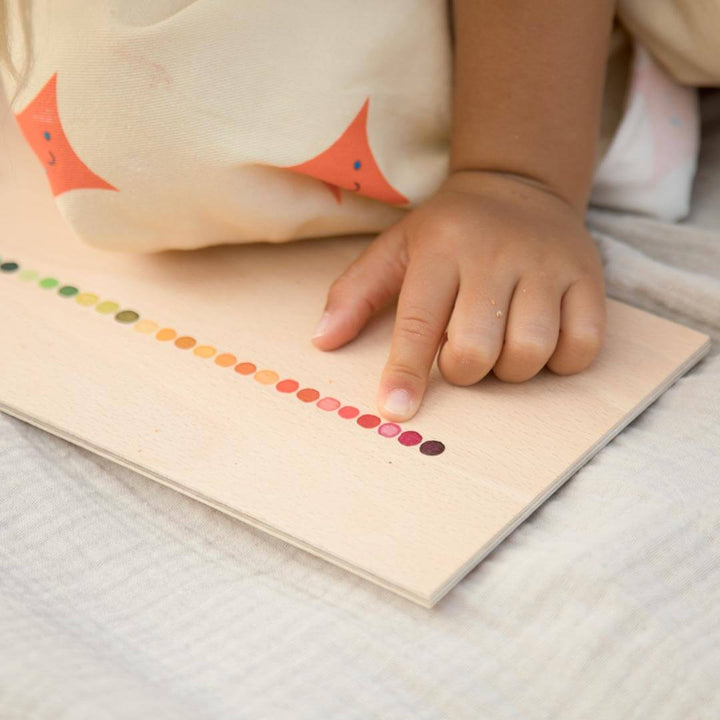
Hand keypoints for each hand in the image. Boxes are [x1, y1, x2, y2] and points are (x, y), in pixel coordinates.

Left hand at [311, 170, 606, 421]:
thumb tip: (322, 341)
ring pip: (531, 352)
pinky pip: (582, 346)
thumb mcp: (395, 247)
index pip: (418, 323)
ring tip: (502, 345)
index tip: (396, 410)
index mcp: (440, 250)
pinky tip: (542, 341)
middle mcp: (495, 255)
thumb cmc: (448, 230)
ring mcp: (547, 265)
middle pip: (477, 348)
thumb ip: (356, 292)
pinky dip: (560, 360)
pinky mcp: (588, 277)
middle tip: (463, 353)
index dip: (406, 373)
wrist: (518, 184)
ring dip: (511, 369)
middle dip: (465, 370)